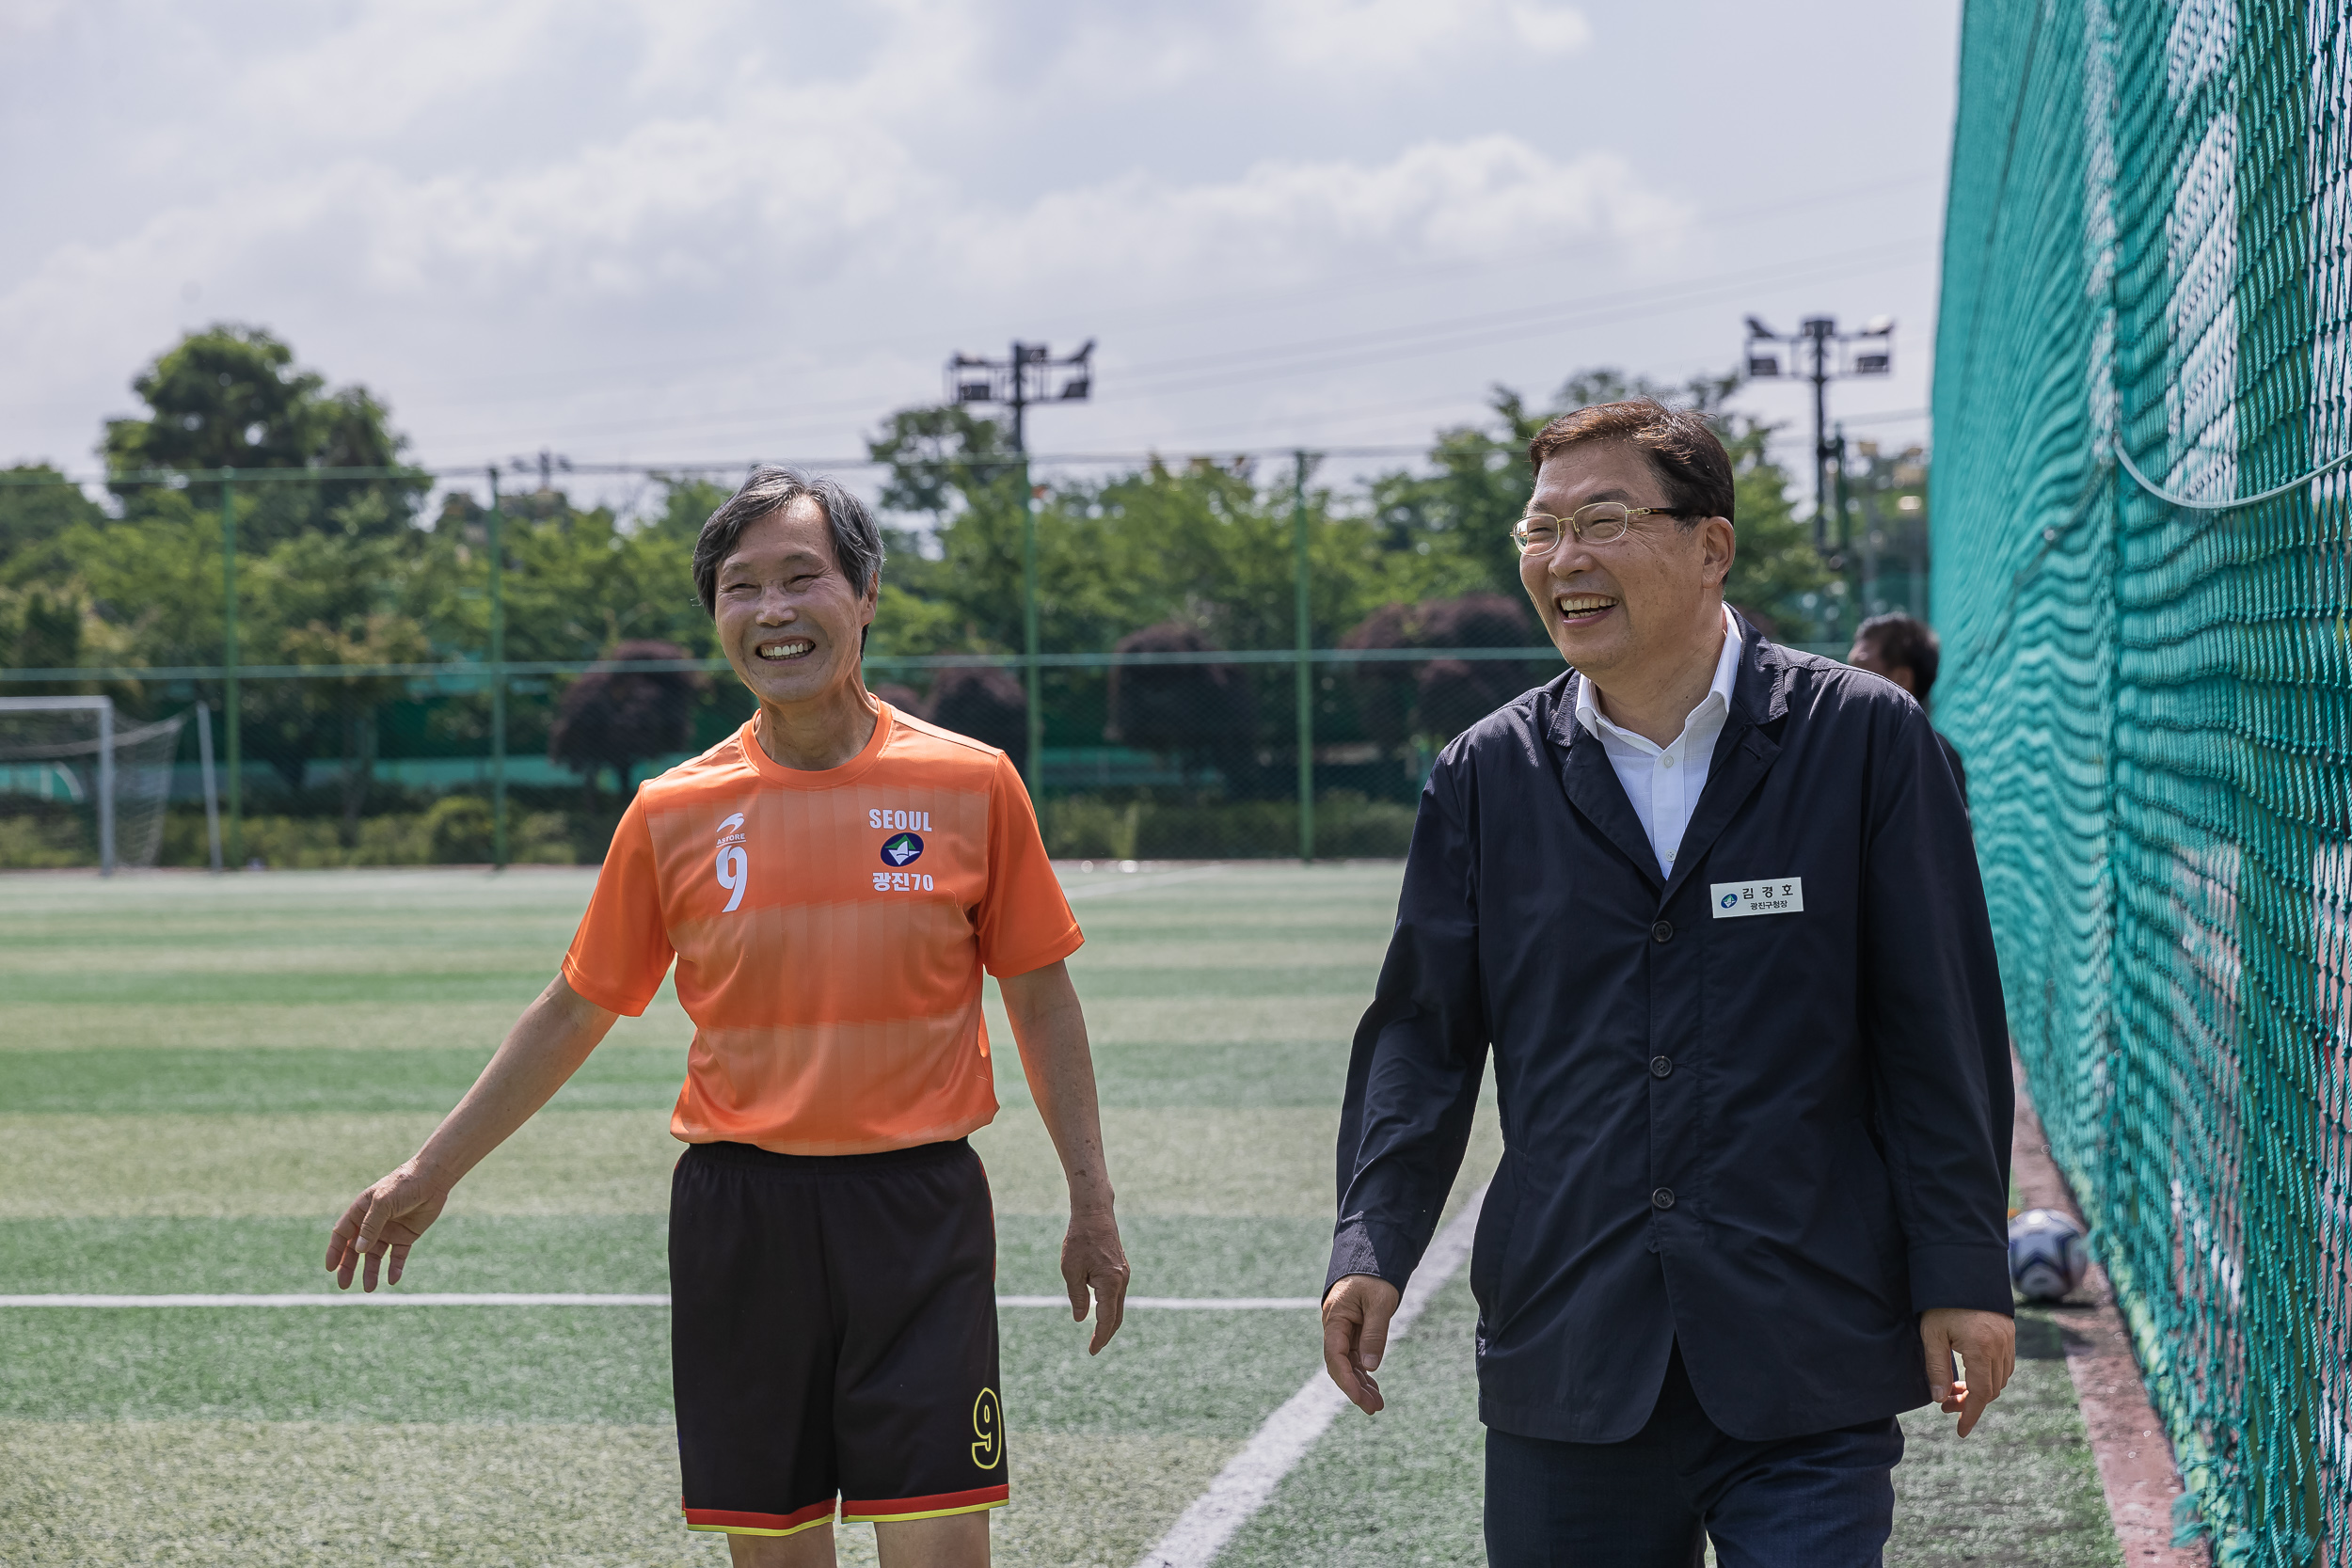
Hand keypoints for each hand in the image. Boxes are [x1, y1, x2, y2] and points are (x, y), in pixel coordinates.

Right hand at [325, 1162, 450, 1290]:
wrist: (433, 1179)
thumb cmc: (403, 1185)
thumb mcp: (383, 1202)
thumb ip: (371, 1226)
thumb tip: (358, 1250)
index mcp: (360, 1212)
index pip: (341, 1234)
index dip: (334, 1251)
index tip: (330, 1268)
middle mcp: (372, 1224)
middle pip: (355, 1250)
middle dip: (349, 1267)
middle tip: (344, 1285)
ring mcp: (388, 1231)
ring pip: (375, 1256)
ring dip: (371, 1271)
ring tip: (369, 1288)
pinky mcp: (405, 1237)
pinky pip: (397, 1256)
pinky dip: (394, 1268)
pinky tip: (393, 1279)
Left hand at [1062, 1205, 1129, 1354]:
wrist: (1095, 1213)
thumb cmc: (1080, 1239)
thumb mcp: (1071, 1270)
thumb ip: (1077, 1296)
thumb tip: (1081, 1319)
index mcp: (1110, 1283)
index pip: (1107, 1319)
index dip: (1099, 1337)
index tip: (1092, 1351)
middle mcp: (1122, 1281)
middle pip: (1117, 1316)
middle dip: (1106, 1334)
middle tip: (1094, 1348)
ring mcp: (1124, 1275)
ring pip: (1118, 1306)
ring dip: (1109, 1322)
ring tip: (1097, 1335)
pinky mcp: (1121, 1269)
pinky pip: (1117, 1295)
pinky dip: (1111, 1308)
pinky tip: (1101, 1312)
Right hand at [1322, 1273, 1402, 1414]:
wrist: (1373, 1258)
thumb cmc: (1374, 1277)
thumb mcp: (1379, 1303)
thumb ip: (1374, 1333)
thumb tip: (1370, 1367)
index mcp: (1335, 1319)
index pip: (1334, 1355)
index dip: (1345, 1379)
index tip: (1359, 1397)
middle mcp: (1336, 1328)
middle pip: (1340, 1365)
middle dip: (1354, 1388)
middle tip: (1373, 1408)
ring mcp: (1344, 1331)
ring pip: (1349, 1364)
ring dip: (1361, 1385)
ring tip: (1377, 1406)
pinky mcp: (1354, 1333)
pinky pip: (1357, 1358)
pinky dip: (1365, 1374)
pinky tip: (1374, 1390)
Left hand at [1920, 1307, 2014, 1436]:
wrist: (1962, 1269)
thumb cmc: (1941, 1302)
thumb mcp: (1932, 1334)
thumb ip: (1936, 1368)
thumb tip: (1939, 1399)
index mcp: (1980, 1349)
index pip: (1980, 1394)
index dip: (1970, 1415)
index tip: (1961, 1431)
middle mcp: (2000, 1346)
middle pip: (1991, 1389)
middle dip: (1970, 1403)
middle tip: (1945, 1405)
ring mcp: (2008, 1339)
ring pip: (2000, 1379)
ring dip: (1981, 1390)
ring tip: (1954, 1390)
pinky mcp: (2008, 1332)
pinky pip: (2005, 1365)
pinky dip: (1990, 1376)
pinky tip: (1970, 1374)